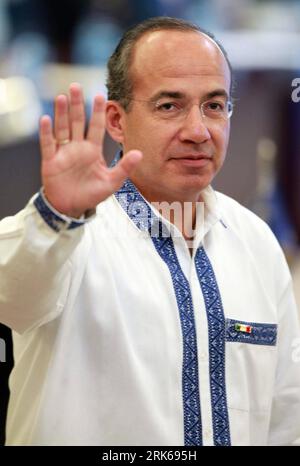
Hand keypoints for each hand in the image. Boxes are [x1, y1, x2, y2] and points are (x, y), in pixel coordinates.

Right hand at [39, 83, 141, 217]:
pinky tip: (46, 119)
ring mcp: (63, 152)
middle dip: (77, 104)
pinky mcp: (51, 161)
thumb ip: (124, 167)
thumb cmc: (91, 194)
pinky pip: (48, 145)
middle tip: (76, 86)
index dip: (98, 112)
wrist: (71, 207)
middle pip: (77, 122)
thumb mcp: (111, 182)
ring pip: (62, 129)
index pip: (96, 127)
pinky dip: (47, 133)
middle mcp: (78, 147)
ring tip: (62, 97)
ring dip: (61, 113)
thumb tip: (140, 153)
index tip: (100, 95)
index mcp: (93, 150)